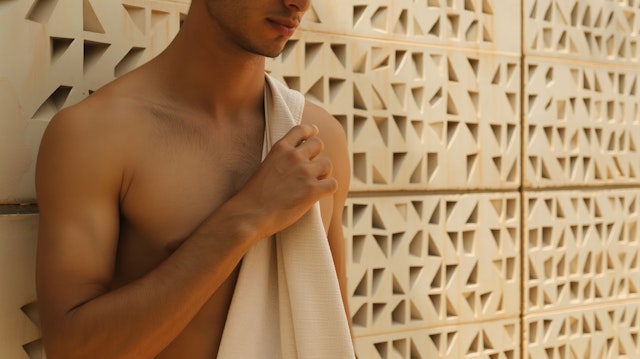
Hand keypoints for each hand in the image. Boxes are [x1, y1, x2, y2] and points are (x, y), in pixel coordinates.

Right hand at [231, 124, 336, 238]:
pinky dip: (329, 188)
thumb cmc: (253, 196)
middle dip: (317, 155)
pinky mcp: (312, 190)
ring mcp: (304, 172)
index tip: (314, 132)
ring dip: (324, 173)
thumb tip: (296, 162)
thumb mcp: (264, 166)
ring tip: (316, 182)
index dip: (310, 130)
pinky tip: (321, 194)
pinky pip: (332, 184)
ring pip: (327, 164)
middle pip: (318, 144)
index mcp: (280, 149)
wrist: (250, 214)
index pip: (301, 130)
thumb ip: (280, 159)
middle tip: (313, 168)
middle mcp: (294, 156)